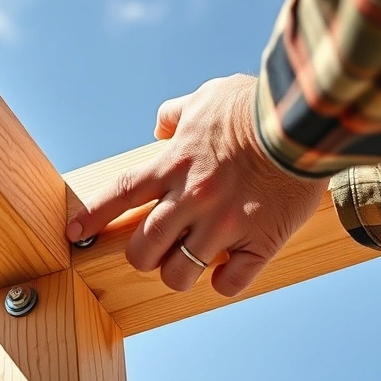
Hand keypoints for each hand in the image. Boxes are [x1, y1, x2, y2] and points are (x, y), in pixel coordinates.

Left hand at [66, 74, 328, 295]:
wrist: (307, 121)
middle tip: (154, 251)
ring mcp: (223, 224)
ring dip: (178, 274)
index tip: (73, 234)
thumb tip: (160, 125)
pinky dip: (225, 283)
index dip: (92, 217)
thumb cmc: (258, 106)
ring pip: (178, 273)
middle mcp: (190, 198)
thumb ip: (177, 113)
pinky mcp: (259, 242)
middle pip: (141, 248)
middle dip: (142, 255)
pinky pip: (230, 283)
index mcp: (173, 165)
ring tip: (190, 265)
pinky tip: (229, 271)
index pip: (119, 194)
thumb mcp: (209, 96)